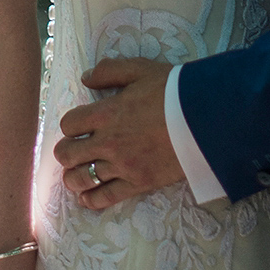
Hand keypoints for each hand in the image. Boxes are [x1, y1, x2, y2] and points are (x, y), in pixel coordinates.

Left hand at [52, 58, 182, 209]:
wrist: (204, 120)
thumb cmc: (173, 91)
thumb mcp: (140, 70)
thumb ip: (109, 71)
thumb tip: (85, 78)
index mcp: (105, 113)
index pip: (69, 124)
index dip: (70, 125)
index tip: (77, 126)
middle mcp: (108, 142)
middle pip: (67, 154)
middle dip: (65, 152)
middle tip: (72, 150)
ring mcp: (122, 166)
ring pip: (81, 179)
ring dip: (73, 177)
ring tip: (75, 174)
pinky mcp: (137, 183)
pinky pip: (106, 197)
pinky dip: (91, 199)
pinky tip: (87, 197)